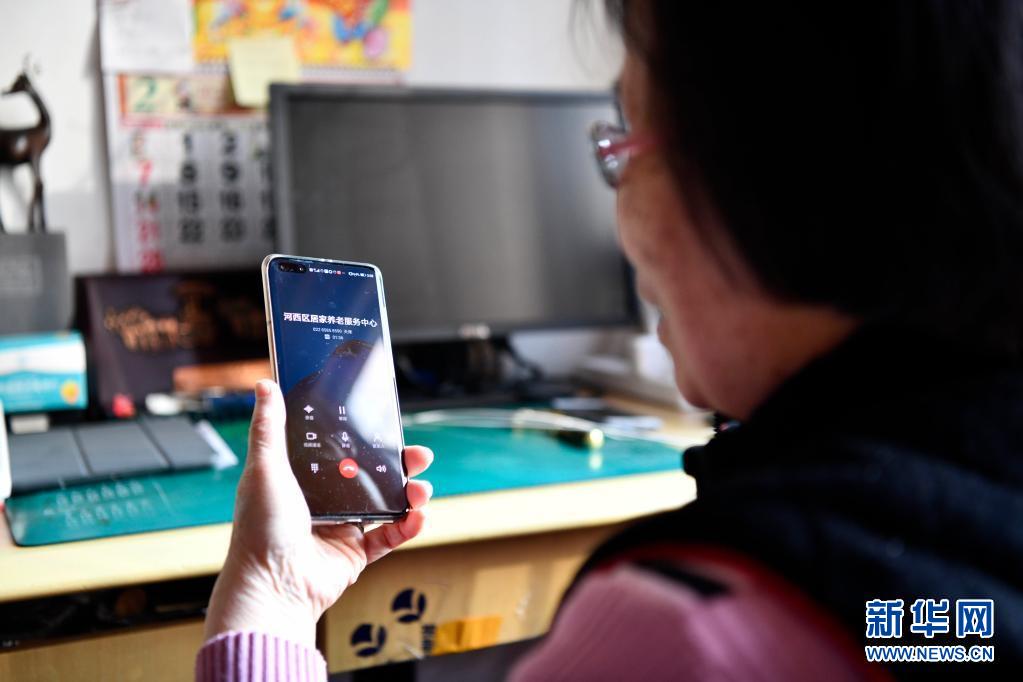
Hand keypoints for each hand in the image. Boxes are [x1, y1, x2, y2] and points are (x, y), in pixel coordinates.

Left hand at [204, 379, 433, 647]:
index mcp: (302, 479)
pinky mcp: (354, 554)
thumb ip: (269, 427)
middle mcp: (323, 501)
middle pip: (369, 475)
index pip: (341, 451)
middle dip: (398, 466)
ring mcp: (341, 527)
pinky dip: (407, 528)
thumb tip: (264, 385)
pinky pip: (387, 537)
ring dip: (408, 496)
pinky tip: (419, 517)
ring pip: (384, 505)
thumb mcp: (264, 468)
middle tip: (419, 455)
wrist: (273, 586)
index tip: (388, 427)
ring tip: (422, 490)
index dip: (366, 439)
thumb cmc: (260, 529)